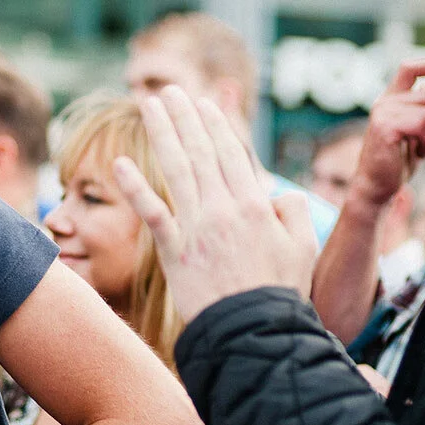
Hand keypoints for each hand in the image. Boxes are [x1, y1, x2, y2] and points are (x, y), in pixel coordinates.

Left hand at [113, 88, 318, 317]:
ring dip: (161, 133)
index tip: (203, 104)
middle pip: (200, 152)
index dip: (215, 125)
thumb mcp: (304, 248)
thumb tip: (274, 194)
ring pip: (175, 169)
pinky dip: (134, 186)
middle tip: (170, 92)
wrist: (254, 333)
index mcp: (255, 205)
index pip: (231, 153)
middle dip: (184, 117)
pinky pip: (150, 212)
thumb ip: (291, 212)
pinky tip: (119, 163)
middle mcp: (223, 209)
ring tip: (149, 105)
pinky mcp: (173, 251)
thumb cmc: (281, 294)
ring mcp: (196, 228)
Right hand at [348, 58, 424, 210]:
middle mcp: (384, 101)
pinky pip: (421, 123)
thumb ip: (424, 108)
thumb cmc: (399, 160)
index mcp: (390, 98)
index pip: (409, 67)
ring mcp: (383, 112)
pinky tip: (419, 153)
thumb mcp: (414, 129)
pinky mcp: (385, 126)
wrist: (376, 186)